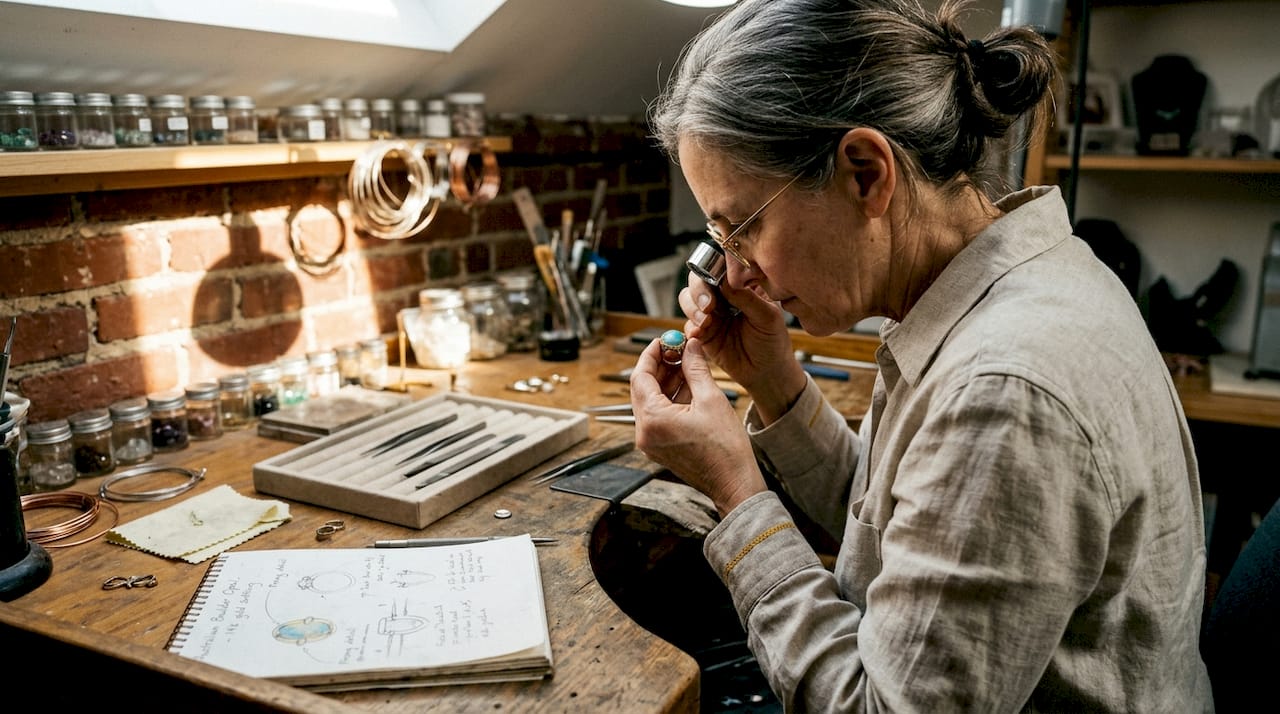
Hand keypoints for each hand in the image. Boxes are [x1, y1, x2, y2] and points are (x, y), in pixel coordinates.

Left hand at [630, 337, 766, 515]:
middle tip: (676, 350)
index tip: (663, 340)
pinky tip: (688, 386)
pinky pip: (658, 416)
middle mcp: (644, 432)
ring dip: (666, 382)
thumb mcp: (711, 399)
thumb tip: (690, 346)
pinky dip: (670, 400)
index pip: (640, 376)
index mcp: (652, 419)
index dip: (651, 355)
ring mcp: (650, 442)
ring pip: (651, 402)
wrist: (733, 483)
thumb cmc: (725, 448)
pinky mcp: (660, 448)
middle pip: (643, 389)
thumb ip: (695, 368)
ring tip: (686, 365)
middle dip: (659, 367)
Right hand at [680, 275, 807, 423]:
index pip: (720, 268)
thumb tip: (724, 280)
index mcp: (741, 286)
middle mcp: (723, 296)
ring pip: (688, 299)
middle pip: (698, 280)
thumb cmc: (773, 341)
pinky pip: (688, 325)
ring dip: (692, 308)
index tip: (716, 283)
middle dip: (699, 291)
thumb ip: (746, 297)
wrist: (767, 372)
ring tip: (706, 322)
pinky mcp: (703, 334)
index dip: (712, 270)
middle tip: (709, 306)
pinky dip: (690, 328)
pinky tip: (700, 334)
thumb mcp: (767, 316)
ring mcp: (711, 314)